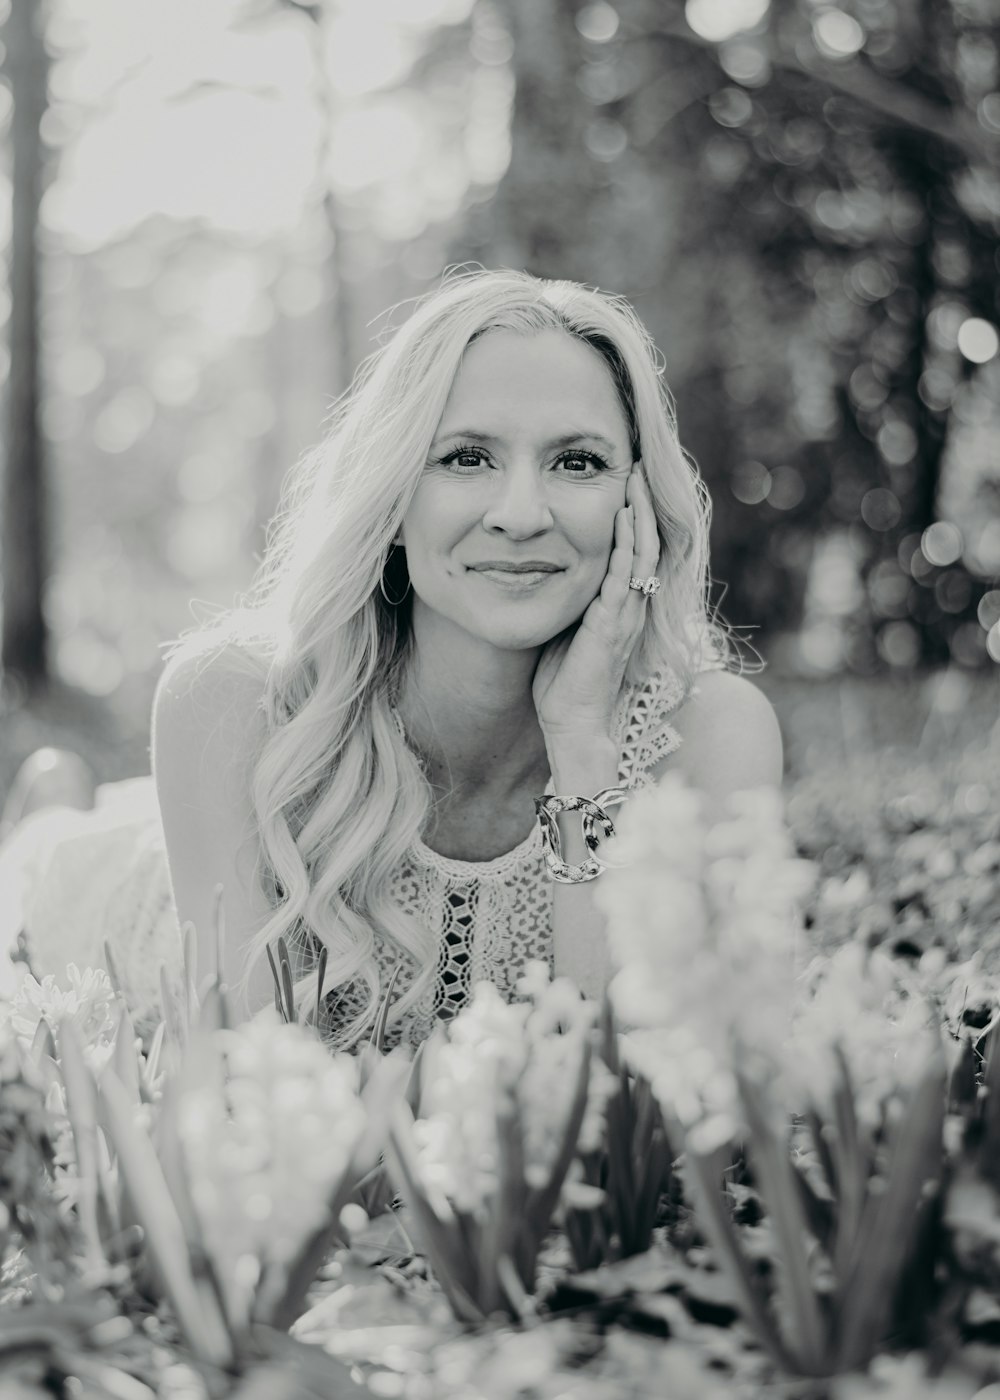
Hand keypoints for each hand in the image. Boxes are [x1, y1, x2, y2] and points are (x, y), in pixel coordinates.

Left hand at [532, 466, 660, 743]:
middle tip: (635, 467)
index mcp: (620, 606)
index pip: (635, 552)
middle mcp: (631, 606)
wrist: (572, 723)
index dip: (633, 518)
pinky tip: (622, 517)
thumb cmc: (563, 682)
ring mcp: (626, 615)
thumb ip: (565, 600)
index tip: (624, 484)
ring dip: (639, 515)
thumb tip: (538, 569)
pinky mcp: (613, 624)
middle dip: (642, 505)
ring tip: (634, 479)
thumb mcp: (564, 628)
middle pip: (648, 544)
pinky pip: (626, 576)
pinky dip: (626, 545)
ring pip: (643, 554)